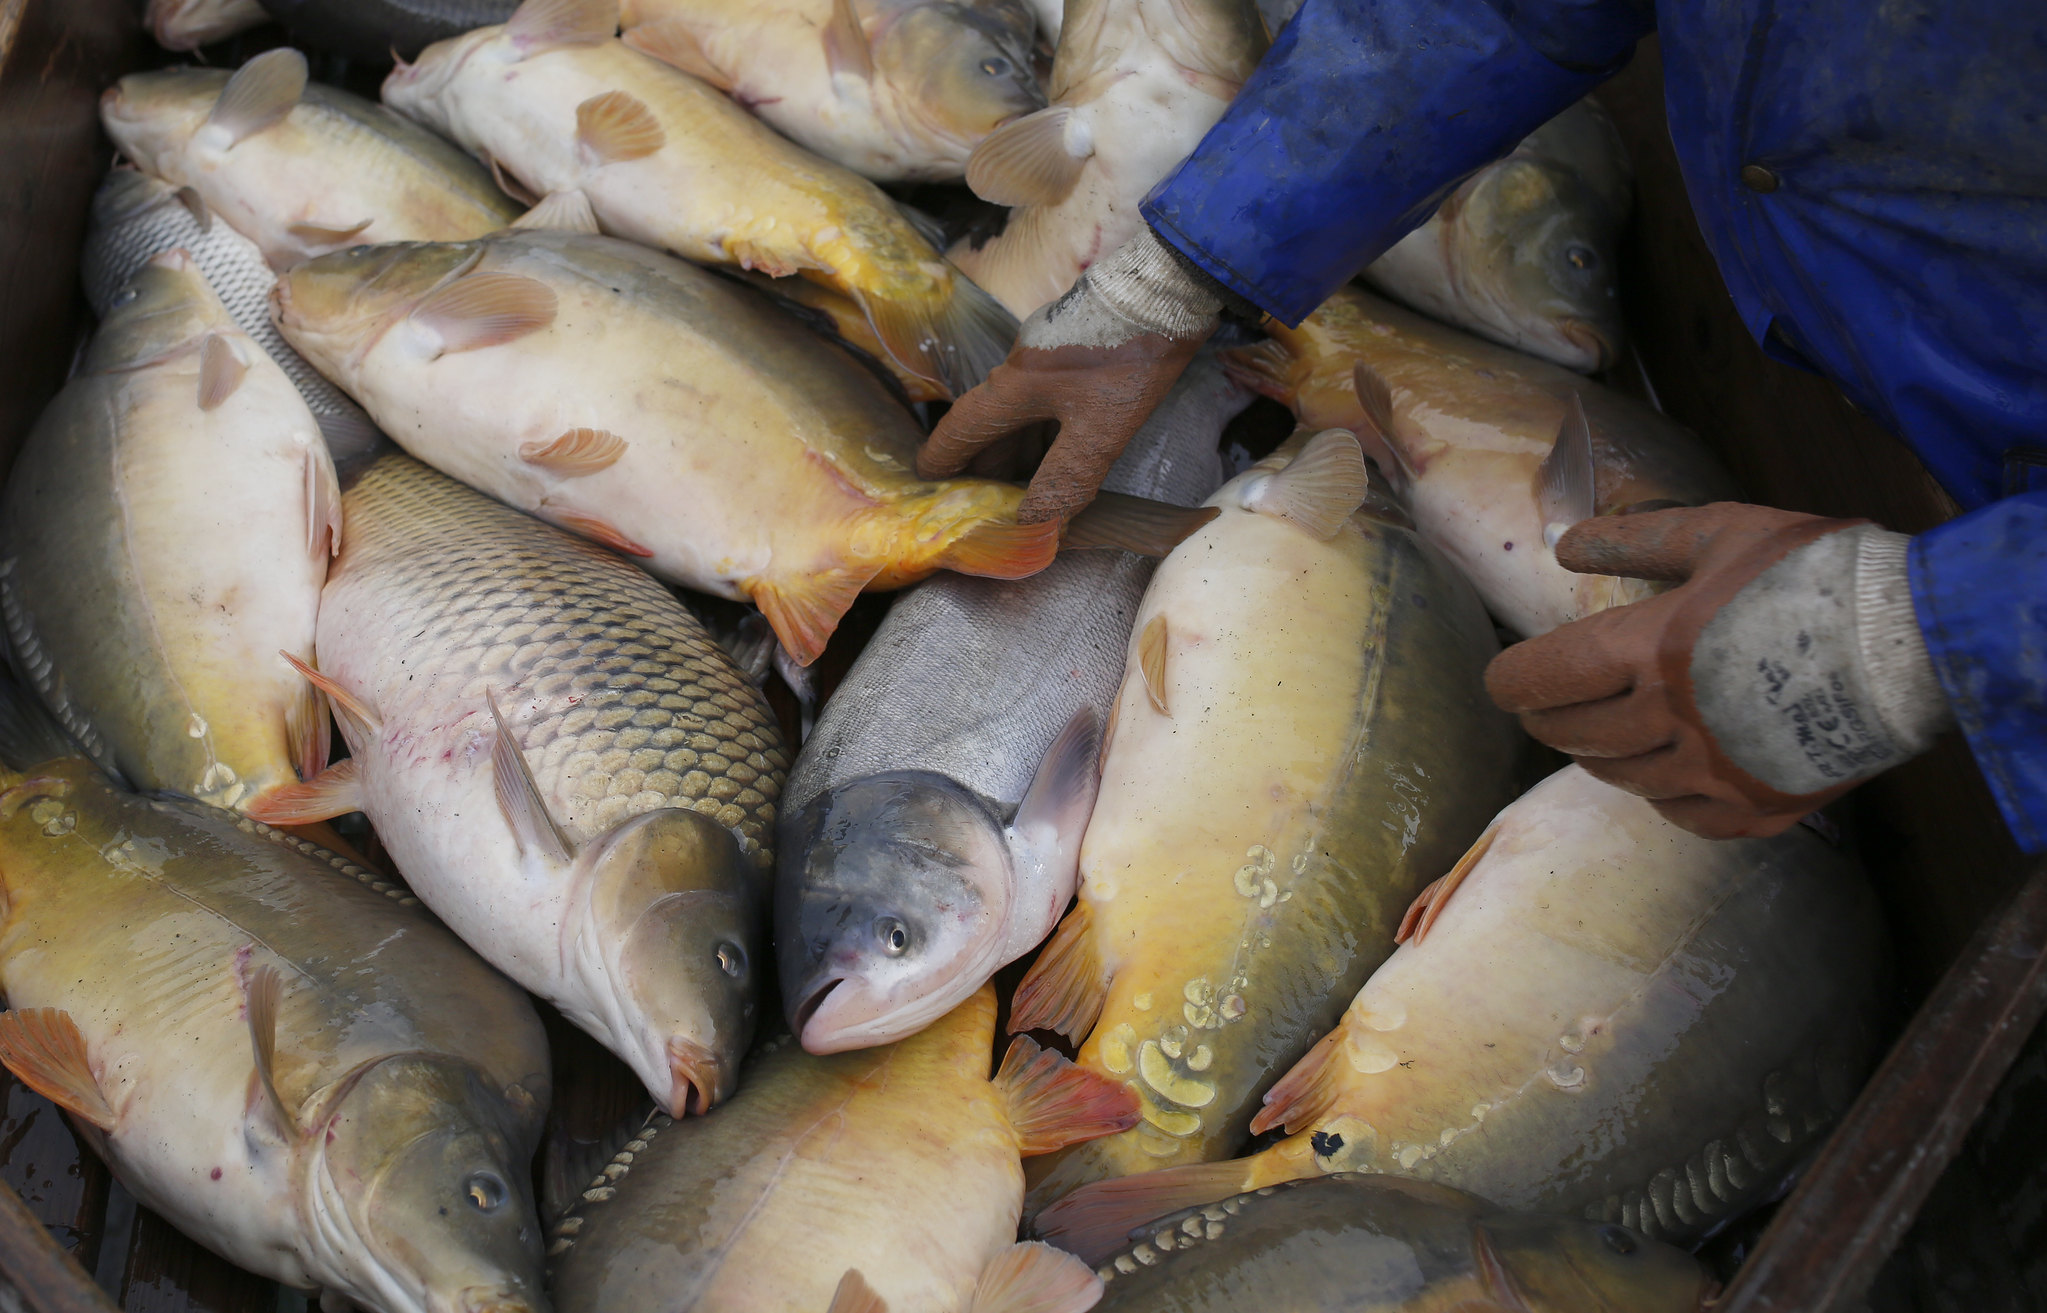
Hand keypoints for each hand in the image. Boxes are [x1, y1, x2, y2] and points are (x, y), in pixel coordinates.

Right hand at [918, 227, 1221, 523]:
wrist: (1169, 287)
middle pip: (990, 422)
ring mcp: (1048, 354)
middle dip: (982, 464)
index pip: (963, 426)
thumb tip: (1035, 521)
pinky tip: (1059, 452)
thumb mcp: (1100, 429)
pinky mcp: (1075, 348)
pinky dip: (1043, 432)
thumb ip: (1066, 477)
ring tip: (1017, 489)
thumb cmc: (1130, 357)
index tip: (926, 481)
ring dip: (1016, 450)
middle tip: (979, 502)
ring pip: (1020, 412)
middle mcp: (1022, 367)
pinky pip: (1045, 400)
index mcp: (1015, 384)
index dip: (943, 457)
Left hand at [1485, 503, 1952, 837]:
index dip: (1510, 682)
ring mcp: (1714, 773)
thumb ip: (1634, 541)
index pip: (1543, 679)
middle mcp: (1671, 720)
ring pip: (1621, 779)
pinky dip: (1661, 794)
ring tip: (1605, 731)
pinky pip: (1682, 817)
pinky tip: (1666, 772)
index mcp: (1651, 650)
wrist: (1915, 640)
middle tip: (1545, 705)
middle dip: (1547, 718)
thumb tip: (1563, 544)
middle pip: (1573, 735)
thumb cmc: (1813, 574)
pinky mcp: (1757, 808)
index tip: (1504, 681)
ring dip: (1600, 754)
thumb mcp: (1718, 535)